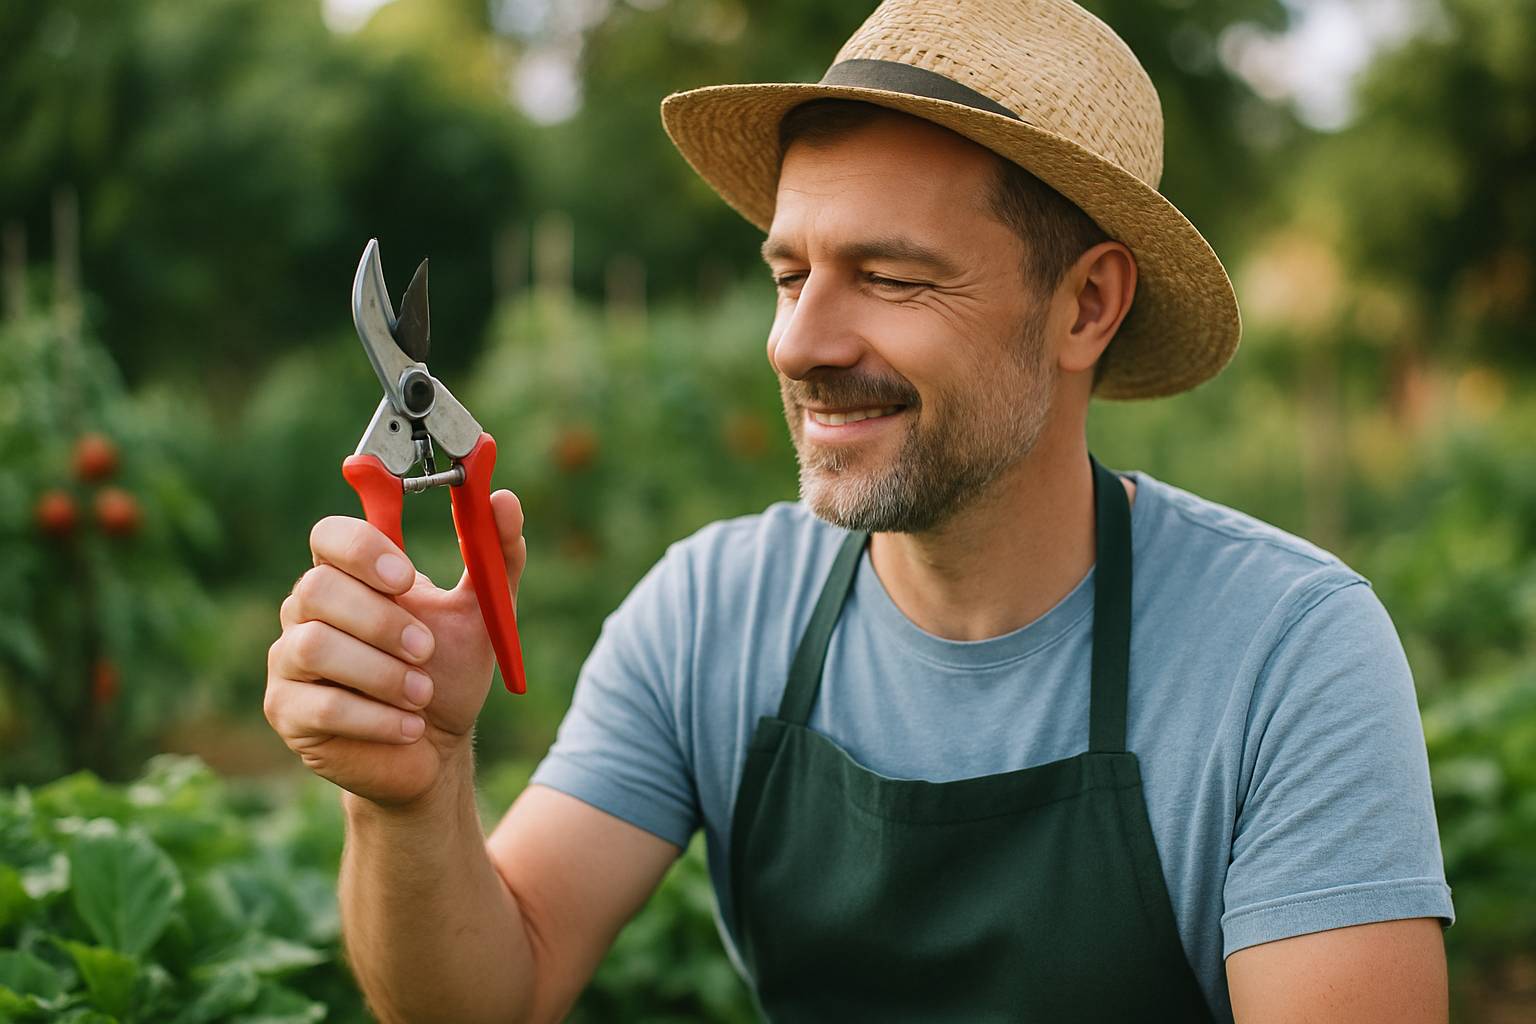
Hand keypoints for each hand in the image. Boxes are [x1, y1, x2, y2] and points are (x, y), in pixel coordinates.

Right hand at [264, 489, 526, 807]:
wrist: (434, 748)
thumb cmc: (448, 672)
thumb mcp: (483, 613)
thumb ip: (497, 556)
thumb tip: (505, 500)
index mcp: (348, 574)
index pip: (330, 536)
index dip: (364, 550)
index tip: (407, 577)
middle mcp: (307, 609)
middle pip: (317, 588)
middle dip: (380, 620)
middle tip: (425, 648)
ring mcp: (288, 660)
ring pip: (315, 647)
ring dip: (381, 672)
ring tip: (422, 693)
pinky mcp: (287, 712)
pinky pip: (321, 706)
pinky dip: (377, 718)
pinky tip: (410, 726)